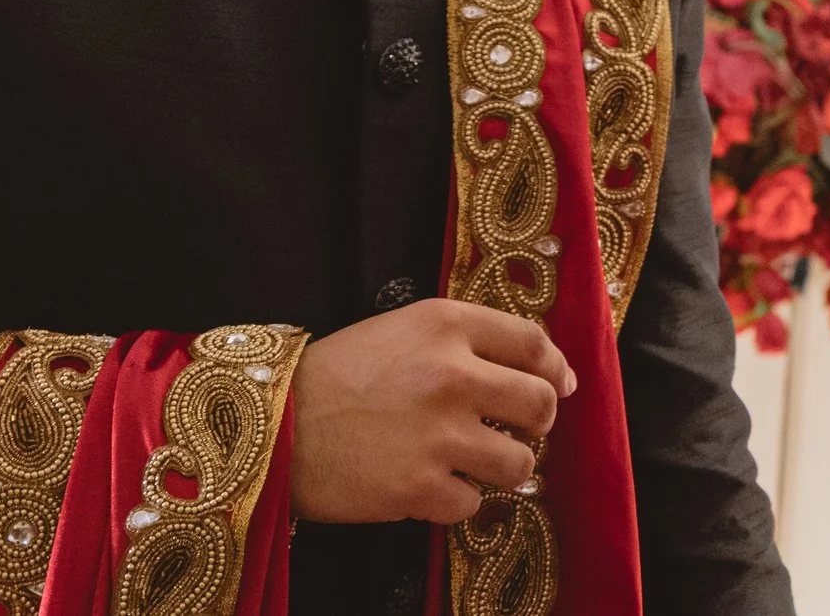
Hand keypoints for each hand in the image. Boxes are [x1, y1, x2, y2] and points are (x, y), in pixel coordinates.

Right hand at [290, 299, 575, 524]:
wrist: (270, 425)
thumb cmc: (341, 375)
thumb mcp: (406, 328)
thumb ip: (471, 339)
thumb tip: (546, 372)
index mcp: (447, 325)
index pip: (535, 344)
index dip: (556, 368)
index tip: (559, 385)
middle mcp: (451, 375)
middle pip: (540, 404)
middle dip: (539, 423)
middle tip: (519, 430)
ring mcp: (437, 435)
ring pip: (518, 463)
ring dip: (503, 467)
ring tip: (474, 462)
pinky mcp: (418, 488)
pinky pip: (473, 503)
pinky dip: (456, 500)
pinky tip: (430, 485)